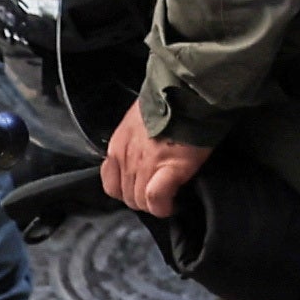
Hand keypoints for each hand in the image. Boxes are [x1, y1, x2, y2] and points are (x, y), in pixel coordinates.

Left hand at [100, 101, 207, 220]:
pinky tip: (174, 204)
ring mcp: (145, 166)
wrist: (189, 92)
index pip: (110, 184)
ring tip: (171, 198)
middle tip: (161, 194)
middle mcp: (126, 158)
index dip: (127, 191)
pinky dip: (164, 207)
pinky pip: (157, 201)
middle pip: (127, 197)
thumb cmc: (170, 101)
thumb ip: (135, 142)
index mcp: (117, 145)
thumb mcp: (139, 121)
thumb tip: (146, 155)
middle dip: (144, 200)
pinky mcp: (167, 170)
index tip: (143, 189)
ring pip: (141, 202)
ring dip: (156, 205)